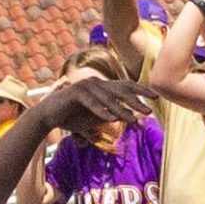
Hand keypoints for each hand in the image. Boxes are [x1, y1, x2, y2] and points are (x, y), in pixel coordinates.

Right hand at [30, 76, 144, 138]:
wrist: (48, 115)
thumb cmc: (73, 116)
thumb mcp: (97, 118)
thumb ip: (114, 116)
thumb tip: (135, 120)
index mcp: (103, 86)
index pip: (126, 86)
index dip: (141, 90)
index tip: (156, 97)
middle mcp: (97, 83)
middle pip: (120, 90)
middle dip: (136, 101)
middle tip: (149, 111)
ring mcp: (85, 86)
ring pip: (107, 99)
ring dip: (121, 110)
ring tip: (132, 120)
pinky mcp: (75, 93)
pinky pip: (91, 103)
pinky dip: (101, 111)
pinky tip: (111, 119)